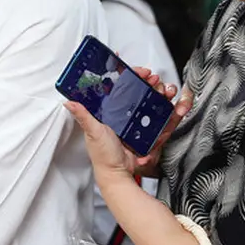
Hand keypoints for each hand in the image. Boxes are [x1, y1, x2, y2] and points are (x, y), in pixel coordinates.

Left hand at [65, 70, 191, 183]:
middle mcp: (124, 113)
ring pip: (152, 100)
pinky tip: (175, 106)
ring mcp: (137, 121)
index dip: (131, 75)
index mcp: (109, 110)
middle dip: (149, 81)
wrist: (119, 174)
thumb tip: (69, 102)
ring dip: (161, 92)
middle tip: (154, 79)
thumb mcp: (93, 132)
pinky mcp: (148, 130)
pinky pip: (160, 117)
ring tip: (166, 91)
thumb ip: (83, 116)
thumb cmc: (103, 155)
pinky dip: (169, 110)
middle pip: (139, 90)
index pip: (120, 85)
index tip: (139, 70)